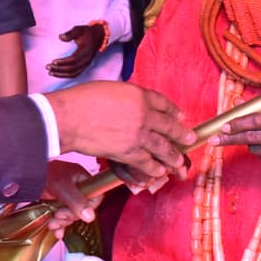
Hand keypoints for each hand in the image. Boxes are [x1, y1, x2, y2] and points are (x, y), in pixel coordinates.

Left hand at [41, 160, 101, 239]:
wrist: (24, 173)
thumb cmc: (42, 172)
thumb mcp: (61, 186)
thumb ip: (75, 201)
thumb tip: (90, 216)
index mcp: (82, 179)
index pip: (95, 197)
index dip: (87, 209)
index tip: (74, 213)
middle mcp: (76, 188)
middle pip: (81, 210)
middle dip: (69, 217)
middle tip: (58, 216)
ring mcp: (66, 197)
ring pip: (71, 215)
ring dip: (62, 222)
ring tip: (52, 223)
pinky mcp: (56, 203)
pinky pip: (62, 217)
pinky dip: (59, 225)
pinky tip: (56, 231)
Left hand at [46, 23, 105, 79]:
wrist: (98, 36)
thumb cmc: (87, 32)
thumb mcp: (79, 29)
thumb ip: (70, 33)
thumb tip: (60, 37)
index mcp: (85, 50)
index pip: (73, 59)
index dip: (63, 62)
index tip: (53, 61)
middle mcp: (87, 59)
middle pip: (72, 68)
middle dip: (59, 69)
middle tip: (48, 67)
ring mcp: (86, 64)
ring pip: (73, 73)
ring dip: (61, 74)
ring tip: (50, 72)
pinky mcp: (84, 66)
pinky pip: (75, 74)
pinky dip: (66, 75)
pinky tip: (57, 74)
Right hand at [46, 81, 194, 180]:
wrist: (69, 118)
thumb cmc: (83, 99)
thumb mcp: (111, 89)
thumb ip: (127, 98)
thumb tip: (132, 105)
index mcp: (139, 95)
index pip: (163, 104)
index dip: (174, 112)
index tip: (180, 117)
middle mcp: (144, 115)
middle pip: (169, 126)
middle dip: (182, 135)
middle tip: (191, 140)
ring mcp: (138, 135)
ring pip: (163, 147)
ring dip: (173, 156)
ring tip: (180, 162)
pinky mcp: (128, 152)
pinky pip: (147, 162)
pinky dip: (155, 168)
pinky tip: (160, 172)